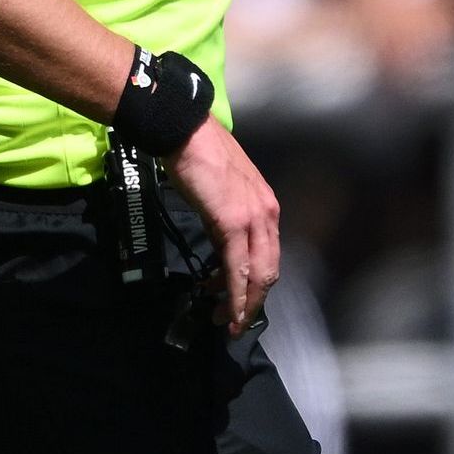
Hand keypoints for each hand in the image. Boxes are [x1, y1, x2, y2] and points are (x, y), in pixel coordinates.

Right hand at [170, 116, 280, 335]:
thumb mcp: (224, 190)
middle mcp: (267, 214)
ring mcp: (253, 218)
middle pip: (268, 270)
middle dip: (253, 302)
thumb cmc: (199, 156)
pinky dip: (234, 293)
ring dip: (242, 303)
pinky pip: (237, 267)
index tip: (241, 302)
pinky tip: (225, 306)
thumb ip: (230, 215)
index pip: (269, 255)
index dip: (257, 285)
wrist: (184, 131)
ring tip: (224, 318)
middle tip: (235, 322)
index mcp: (267, 206)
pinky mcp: (233, 222)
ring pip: (256, 274)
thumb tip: (222, 240)